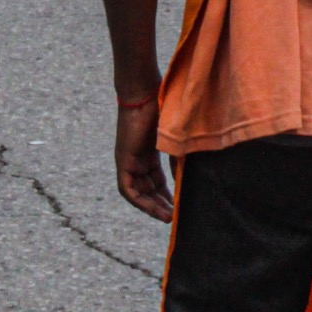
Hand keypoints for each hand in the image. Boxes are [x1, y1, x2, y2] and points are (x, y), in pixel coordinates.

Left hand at [113, 97, 172, 222]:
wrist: (145, 93)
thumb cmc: (162, 108)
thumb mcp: (174, 140)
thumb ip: (178, 159)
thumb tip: (188, 179)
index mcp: (148, 152)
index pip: (156, 180)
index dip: (167, 194)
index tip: (178, 206)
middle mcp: (136, 158)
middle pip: (147, 188)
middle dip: (160, 204)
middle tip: (174, 217)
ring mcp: (128, 160)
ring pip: (137, 192)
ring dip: (151, 206)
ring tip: (167, 217)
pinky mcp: (123, 160)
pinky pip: (127, 188)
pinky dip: (139, 201)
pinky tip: (153, 209)